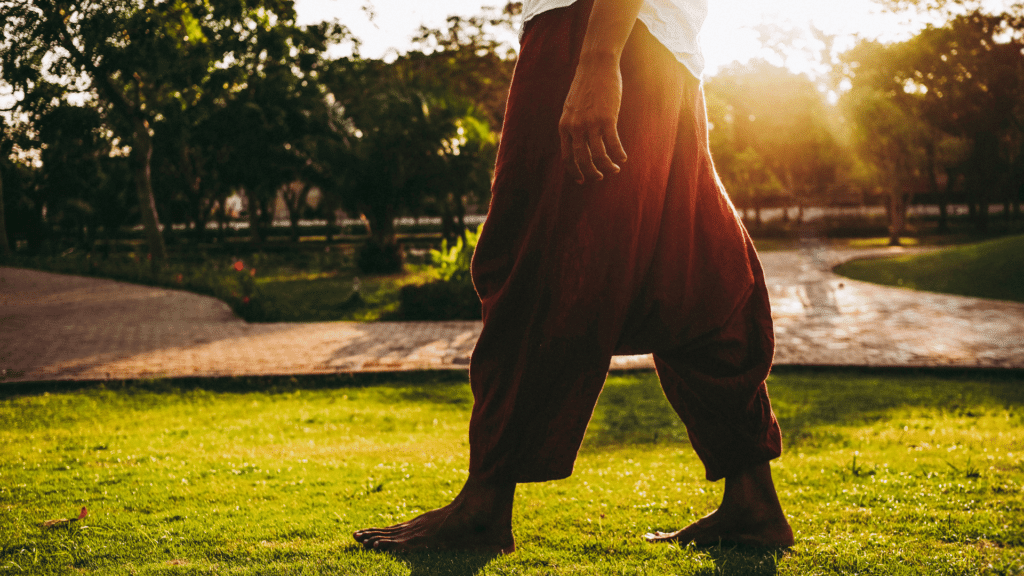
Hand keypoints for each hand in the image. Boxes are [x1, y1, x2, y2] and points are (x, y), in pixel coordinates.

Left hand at [559, 57, 627, 183]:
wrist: (595, 66)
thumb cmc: (586, 86)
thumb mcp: (572, 108)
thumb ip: (572, 124)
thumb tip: (579, 142)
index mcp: (564, 126)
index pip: (567, 157)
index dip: (575, 171)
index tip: (582, 179)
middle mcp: (575, 127)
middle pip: (583, 160)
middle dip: (592, 173)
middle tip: (600, 177)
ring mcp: (590, 123)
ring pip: (598, 155)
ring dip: (607, 167)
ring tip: (615, 169)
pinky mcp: (606, 118)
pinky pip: (613, 144)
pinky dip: (618, 154)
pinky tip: (623, 158)